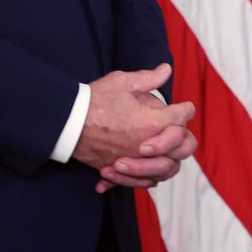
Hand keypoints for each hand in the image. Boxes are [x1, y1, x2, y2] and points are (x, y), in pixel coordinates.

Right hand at [74, 63, 196, 189]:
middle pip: (184, 147)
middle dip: (184, 136)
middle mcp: (147, 145)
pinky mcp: (119, 171)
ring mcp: (134, 160)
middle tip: (176, 129)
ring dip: (170, 159)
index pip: (182, 116)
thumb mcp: (123, 82)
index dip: (186, 108)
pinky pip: (141, 182)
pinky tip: (145, 169)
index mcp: (152, 122)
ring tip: (164, 151)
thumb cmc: (94, 100)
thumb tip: (166, 70)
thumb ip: (149, 78)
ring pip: (166, 169)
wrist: (65, 123)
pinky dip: (146, 177)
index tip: (184, 107)